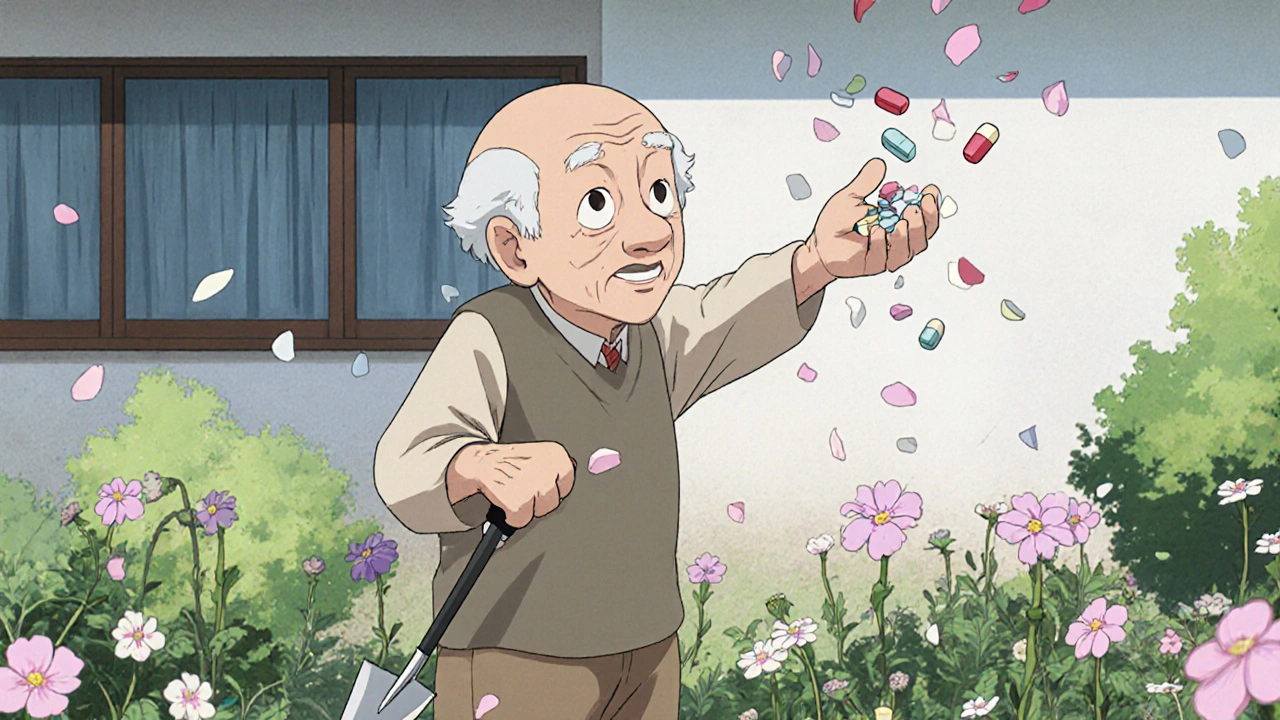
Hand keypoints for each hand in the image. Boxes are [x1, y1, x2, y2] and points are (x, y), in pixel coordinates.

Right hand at [447, 442, 575, 527]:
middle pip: (553, 502)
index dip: (552, 489)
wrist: (480, 461)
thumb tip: (594, 472)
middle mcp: (547, 467)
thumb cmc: (511, 463)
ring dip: (525, 509)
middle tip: (523, 489)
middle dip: (538, 502)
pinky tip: (505, 501)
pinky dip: (511, 517)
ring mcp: (532, 484)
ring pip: (538, 513)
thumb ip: (561, 469)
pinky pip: (520, 520)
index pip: (567, 483)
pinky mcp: (517, 500)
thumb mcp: (541, 456)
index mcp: (556, 454)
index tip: (539, 485)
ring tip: (514, 493)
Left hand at [805, 158, 940, 278]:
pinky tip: (875, 230)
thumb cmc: (837, 222)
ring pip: (908, 251)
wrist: (819, 243)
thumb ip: (866, 183)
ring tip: (901, 221)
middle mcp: (897, 240)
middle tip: (915, 206)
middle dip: (925, 221)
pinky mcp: (873, 265)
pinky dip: (881, 243)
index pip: (924, 217)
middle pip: (923, 236)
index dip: (931, 205)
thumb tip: (879, 163)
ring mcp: (887, 254)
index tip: (930, 191)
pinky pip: (884, 257)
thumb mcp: (850, 197)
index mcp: (898, 222)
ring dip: (907, 235)